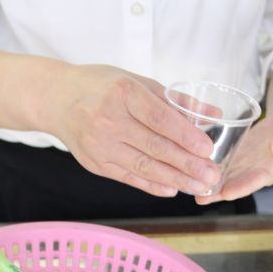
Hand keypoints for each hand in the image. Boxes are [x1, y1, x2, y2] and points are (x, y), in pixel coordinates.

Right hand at [54, 65, 220, 196]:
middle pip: (155, 147)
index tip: (208, 149)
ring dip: (175, 180)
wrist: (57, 100)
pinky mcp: (95, 164)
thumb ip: (176, 100)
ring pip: (144, 167)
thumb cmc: (102, 86)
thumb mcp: (137, 82)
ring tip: (200, 187)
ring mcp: (100, 145)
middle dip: (187, 164)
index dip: (186, 136)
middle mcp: (108, 120)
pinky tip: (173, 189)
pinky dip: (152, 186)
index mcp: (122, 93)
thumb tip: (215, 114)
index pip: (160, 119)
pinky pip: (129, 178)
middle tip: (212, 175)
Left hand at [194, 102, 272, 204]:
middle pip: (241, 182)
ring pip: (230, 176)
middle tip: (200, 197)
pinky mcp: (243, 155)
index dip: (244, 186)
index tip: (227, 192)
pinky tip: (194, 171)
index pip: (262, 178)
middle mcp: (265, 169)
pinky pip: (227, 163)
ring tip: (191, 191)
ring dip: (212, 184)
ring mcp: (253, 164)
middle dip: (221, 191)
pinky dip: (212, 168)